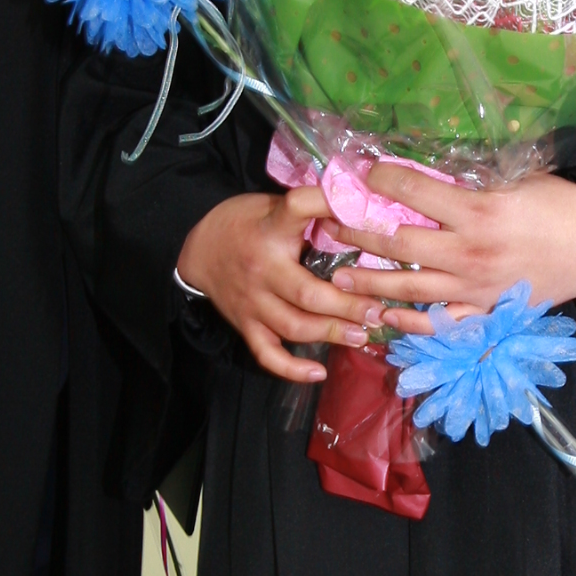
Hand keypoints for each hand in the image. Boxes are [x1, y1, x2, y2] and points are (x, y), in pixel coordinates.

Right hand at [176, 188, 373, 385]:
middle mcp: (261, 269)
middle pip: (307, 293)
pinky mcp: (245, 325)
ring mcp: (252, 302)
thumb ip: (311, 207)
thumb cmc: (247, 223)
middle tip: (377, 311)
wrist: (198, 248)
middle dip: (347, 306)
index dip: (327, 205)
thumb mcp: (274, 204)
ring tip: (363, 335)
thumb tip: (361, 203)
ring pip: (294, 326)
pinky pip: (267, 354)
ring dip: (331, 333)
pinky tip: (319, 372)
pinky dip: (292, 368)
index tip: (365, 215)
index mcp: (271, 229)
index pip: (297, 208)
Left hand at [331, 165, 575, 327]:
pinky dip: (410, 323)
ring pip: (408, 287)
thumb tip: (427, 174)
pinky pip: (439, 323)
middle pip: (398, 242)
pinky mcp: (486, 311)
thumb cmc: (562, 204)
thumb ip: (471, 182)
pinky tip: (385, 317)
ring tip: (338, 277)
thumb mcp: (517, 179)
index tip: (358, 171)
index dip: (380, 178)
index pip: (413, 191)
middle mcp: (468, 252)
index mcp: (477, 211)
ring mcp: (474, 288)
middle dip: (358, 231)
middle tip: (330, 224)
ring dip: (369, 282)